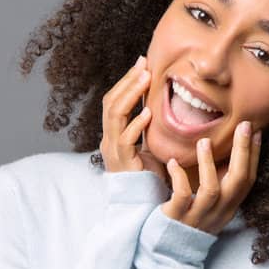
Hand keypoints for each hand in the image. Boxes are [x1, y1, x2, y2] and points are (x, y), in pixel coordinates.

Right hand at [99, 55, 166, 181]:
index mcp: (113, 134)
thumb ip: (148, 125)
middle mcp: (108, 140)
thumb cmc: (150, 176)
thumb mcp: (149, 144)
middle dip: (128, 82)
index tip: (142, 63)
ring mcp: (113, 151)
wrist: (144, 205)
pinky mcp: (123, 163)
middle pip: (111, 103)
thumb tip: (159, 101)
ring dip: (131, 95)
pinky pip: (126, 140)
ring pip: (115, 116)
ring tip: (145, 79)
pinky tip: (148, 113)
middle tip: (144, 65)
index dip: (126, 81)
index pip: (114, 101)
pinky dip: (136, 124)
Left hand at [162, 121, 261, 235]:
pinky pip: (183, 196)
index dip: (254, 156)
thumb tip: (225, 154)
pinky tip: (173, 162)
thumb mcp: (208, 207)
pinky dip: (179, 177)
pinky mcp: (177, 219)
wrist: (165, 254)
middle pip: (238, 181)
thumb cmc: (186, 223)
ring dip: (209, 164)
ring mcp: (198, 217)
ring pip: (212, 189)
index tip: (256, 131)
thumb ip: (217, 185)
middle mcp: (218, 213)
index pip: (248, 180)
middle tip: (243, 125)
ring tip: (204, 141)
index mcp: (228, 208)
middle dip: (243, 152)